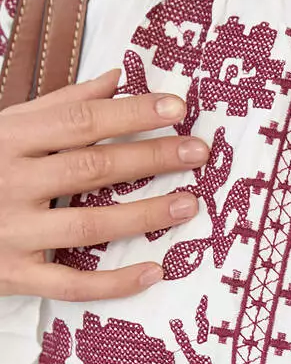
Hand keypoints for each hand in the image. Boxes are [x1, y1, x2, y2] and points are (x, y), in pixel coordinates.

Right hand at [0, 67, 208, 300]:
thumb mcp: (4, 128)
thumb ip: (59, 106)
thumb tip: (115, 79)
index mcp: (8, 139)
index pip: (80, 120)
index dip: (131, 113)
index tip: (177, 107)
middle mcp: (9, 182)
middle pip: (92, 167)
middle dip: (151, 158)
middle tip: (199, 153)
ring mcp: (11, 232)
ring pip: (88, 224)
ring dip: (143, 215)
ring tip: (188, 205)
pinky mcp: (12, 275)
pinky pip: (71, 284)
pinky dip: (114, 281)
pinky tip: (154, 270)